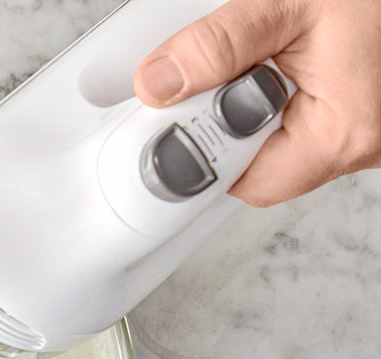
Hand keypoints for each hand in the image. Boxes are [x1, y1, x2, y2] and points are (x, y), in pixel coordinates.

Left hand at [133, 0, 380, 206]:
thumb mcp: (294, 3)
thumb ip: (220, 45)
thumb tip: (159, 83)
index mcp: (343, 133)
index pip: (241, 180)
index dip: (200, 149)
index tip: (171, 116)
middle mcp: (361, 147)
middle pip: (255, 164)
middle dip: (224, 119)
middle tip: (221, 72)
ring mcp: (367, 136)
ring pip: (278, 142)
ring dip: (252, 104)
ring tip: (268, 54)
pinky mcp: (367, 119)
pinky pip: (303, 122)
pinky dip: (280, 95)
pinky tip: (283, 60)